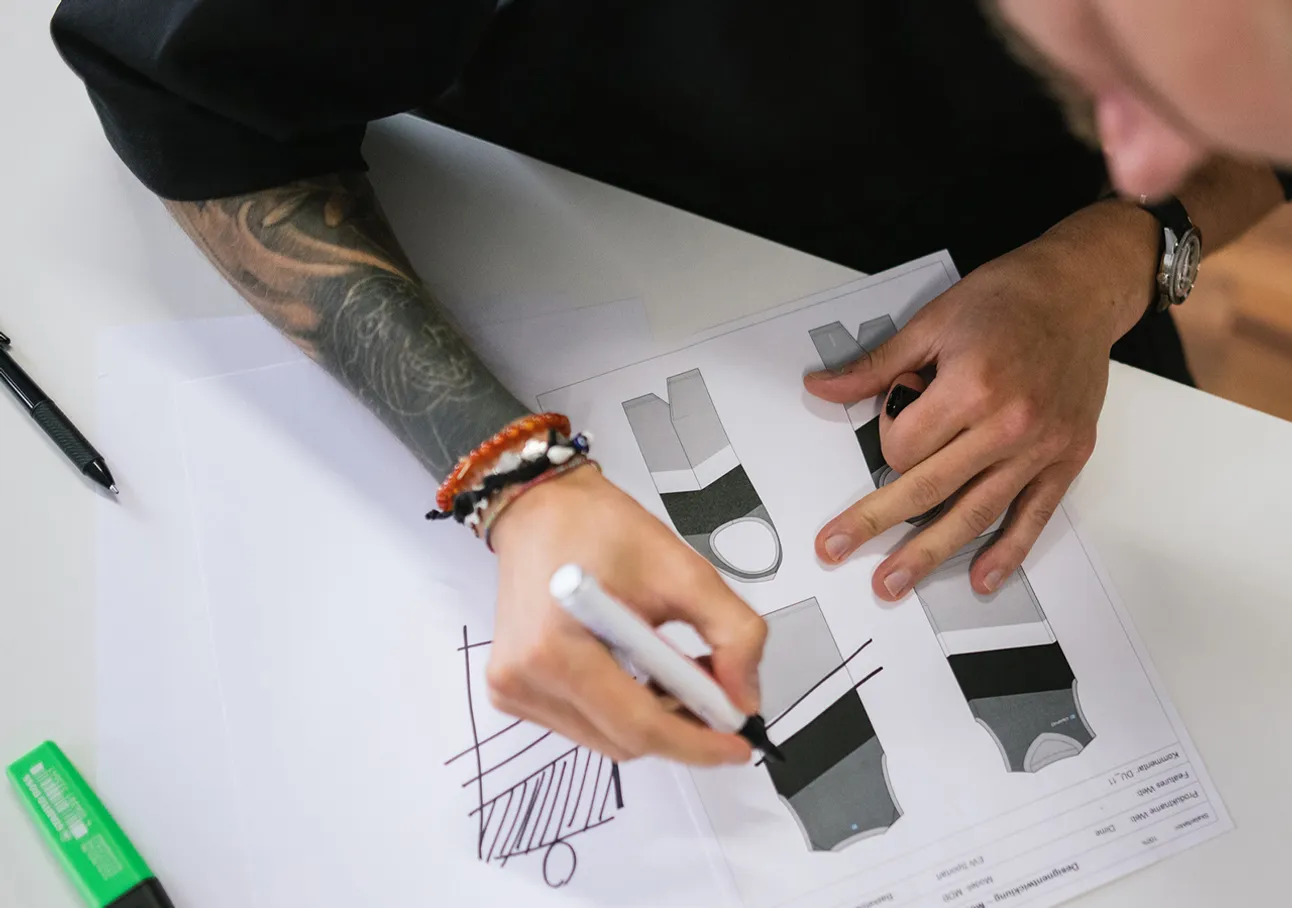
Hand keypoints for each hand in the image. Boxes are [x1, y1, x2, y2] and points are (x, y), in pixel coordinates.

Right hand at [486, 464, 765, 764]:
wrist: (542, 510)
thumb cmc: (598, 528)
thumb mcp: (682, 568)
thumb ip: (730, 631)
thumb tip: (744, 696)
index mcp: (557, 646)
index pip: (639, 725)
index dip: (697, 743)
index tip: (738, 743)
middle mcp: (525, 677)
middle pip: (625, 740)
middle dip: (681, 727)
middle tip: (717, 693)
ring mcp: (515, 689)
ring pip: (607, 740)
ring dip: (653, 719)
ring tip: (674, 670)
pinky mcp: (514, 692)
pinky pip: (585, 726)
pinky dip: (622, 711)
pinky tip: (637, 671)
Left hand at [804, 202, 1156, 600]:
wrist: (1080, 290)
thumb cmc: (1008, 299)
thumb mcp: (933, 322)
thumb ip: (877, 367)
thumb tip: (822, 389)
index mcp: (972, 386)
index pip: (905, 444)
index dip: (888, 436)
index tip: (898, 413)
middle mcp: (1008, 424)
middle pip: (927, 488)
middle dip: (874, 522)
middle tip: (835, 549)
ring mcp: (1040, 447)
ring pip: (974, 513)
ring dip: (930, 554)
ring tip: (893, 584)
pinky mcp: (1066, 458)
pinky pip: (1034, 515)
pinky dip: (1009, 552)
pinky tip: (984, 580)